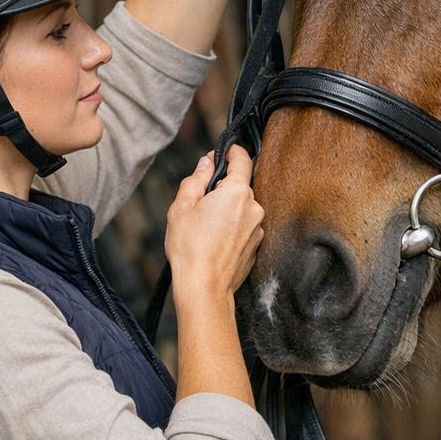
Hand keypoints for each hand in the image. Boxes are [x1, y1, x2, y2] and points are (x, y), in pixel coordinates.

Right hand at [164, 146, 264, 299]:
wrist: (204, 288)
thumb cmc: (189, 248)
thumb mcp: (182, 206)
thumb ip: (196, 179)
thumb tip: (206, 163)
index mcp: (237, 193)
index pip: (242, 160)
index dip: (233, 153)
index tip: (225, 152)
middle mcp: (254, 208)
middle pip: (241, 186)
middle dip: (223, 188)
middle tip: (200, 200)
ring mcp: (258, 228)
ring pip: (243, 208)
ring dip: (228, 209)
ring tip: (205, 226)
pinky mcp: (257, 245)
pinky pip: (245, 226)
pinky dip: (233, 227)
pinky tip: (215, 239)